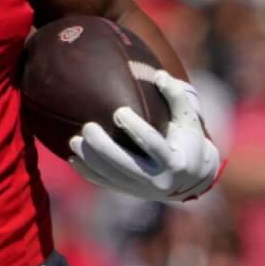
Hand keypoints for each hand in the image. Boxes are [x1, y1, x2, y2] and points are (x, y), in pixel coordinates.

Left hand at [67, 70, 220, 202]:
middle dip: (104, 147)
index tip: (119, 111)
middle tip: (88, 127)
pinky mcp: (128, 190)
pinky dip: (88, 173)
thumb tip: (158, 75)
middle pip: (126, 164)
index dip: (135, 128)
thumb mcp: (189, 121)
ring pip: (111, 175)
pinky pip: (105, 183)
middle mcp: (157, 179)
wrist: (191, 179)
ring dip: (91, 159)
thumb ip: (177, 97)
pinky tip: (73, 159)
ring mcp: (140, 187)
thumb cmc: (189, 141)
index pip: (153, 144)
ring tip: (73, 141)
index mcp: (174, 161)